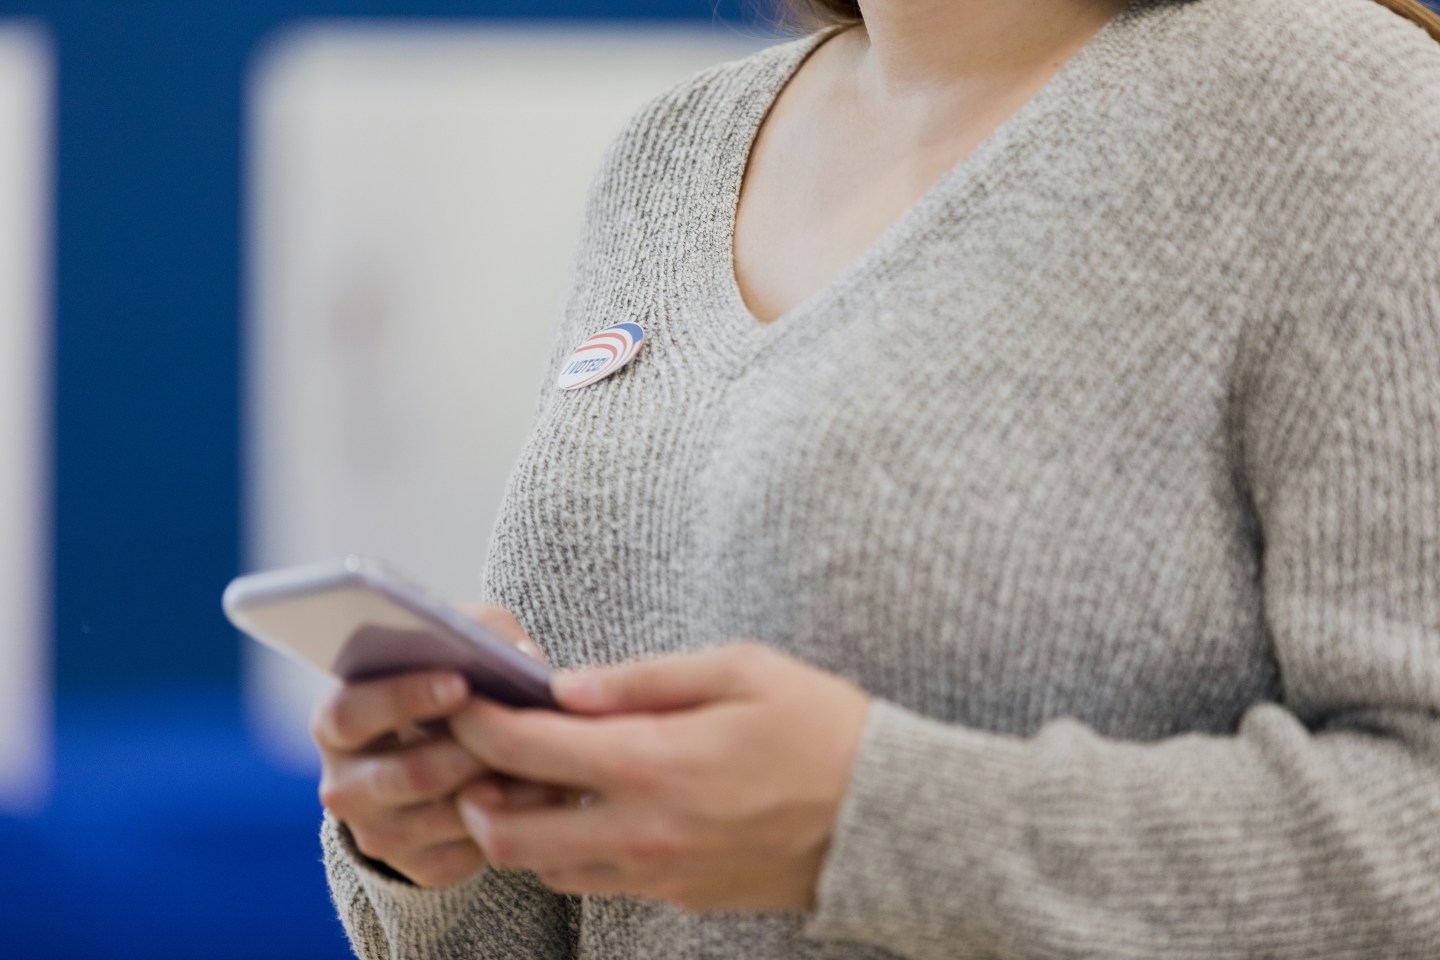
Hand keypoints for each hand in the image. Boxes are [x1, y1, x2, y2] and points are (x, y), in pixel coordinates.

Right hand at [312, 604, 557, 887]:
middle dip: (470, 750)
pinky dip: (510, 821)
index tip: (461, 684)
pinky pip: (468, 853)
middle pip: (407, 774)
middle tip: (520, 730)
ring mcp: (379, 833)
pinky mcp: (419, 867)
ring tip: (551, 759)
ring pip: (445, 816)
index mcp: (337, 722)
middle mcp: (344, 785)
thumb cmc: (447, 685)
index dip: (404, 698)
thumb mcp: (454, 648)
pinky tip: (543, 791)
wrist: (440, 756)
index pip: (351, 713)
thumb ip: (479, 634)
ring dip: (503, 787)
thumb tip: (519, 659)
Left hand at [448, 641, 870, 912]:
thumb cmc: (821, 727)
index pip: (526, 751)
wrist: (888, 818)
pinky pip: (600, 883)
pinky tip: (595, 812)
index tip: (462, 701)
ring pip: (547, 871)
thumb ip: (643, 680)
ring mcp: (660, 875)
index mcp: (652, 764)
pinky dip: (574, 853)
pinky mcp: (682, 896)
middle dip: (474, 795)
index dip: (477, 724)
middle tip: (480, 757)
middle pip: (509, 836)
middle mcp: (642, 832)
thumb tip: (568, 688)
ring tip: (532, 785)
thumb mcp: (739, 670)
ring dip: (521, 830)